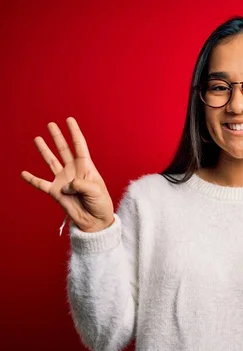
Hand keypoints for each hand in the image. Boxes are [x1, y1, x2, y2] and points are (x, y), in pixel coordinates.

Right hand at [21, 117, 114, 232]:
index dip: (74, 133)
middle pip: (64, 150)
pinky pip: (41, 184)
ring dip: (45, 150)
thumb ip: (80, 184)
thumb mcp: (96, 191)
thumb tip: (65, 185)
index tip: (69, 119)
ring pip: (51, 162)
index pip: (79, 146)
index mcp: (86, 168)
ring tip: (38, 138)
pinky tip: (23, 173)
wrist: (95, 221)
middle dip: (58, 137)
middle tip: (51, 124)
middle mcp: (73, 171)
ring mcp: (63, 181)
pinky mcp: (56, 193)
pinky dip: (32, 179)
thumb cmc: (100, 204)